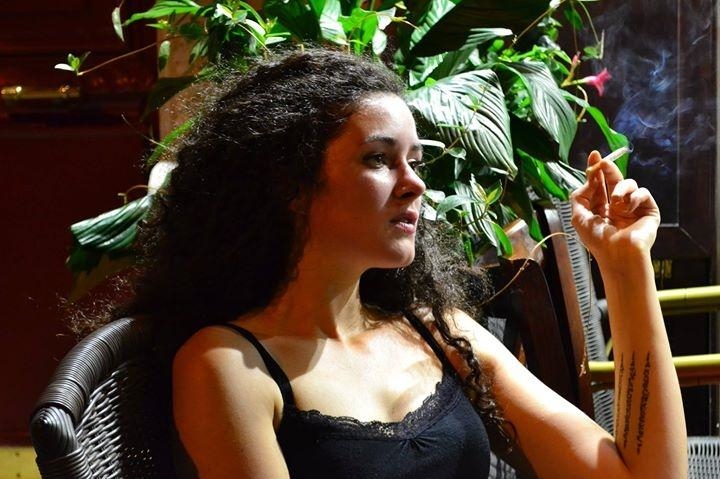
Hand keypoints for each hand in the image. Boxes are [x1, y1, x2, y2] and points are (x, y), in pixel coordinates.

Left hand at [570, 150, 659, 265]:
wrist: (618, 254)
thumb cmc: (598, 240)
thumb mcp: (579, 217)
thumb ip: (579, 196)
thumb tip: (588, 179)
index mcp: (600, 208)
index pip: (598, 185)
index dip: (596, 170)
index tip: (594, 155)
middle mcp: (617, 206)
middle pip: (613, 179)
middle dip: (608, 169)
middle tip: (603, 163)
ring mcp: (633, 207)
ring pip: (629, 183)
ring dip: (620, 188)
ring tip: (615, 202)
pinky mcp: (648, 210)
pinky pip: (643, 192)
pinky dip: (634, 198)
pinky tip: (628, 209)